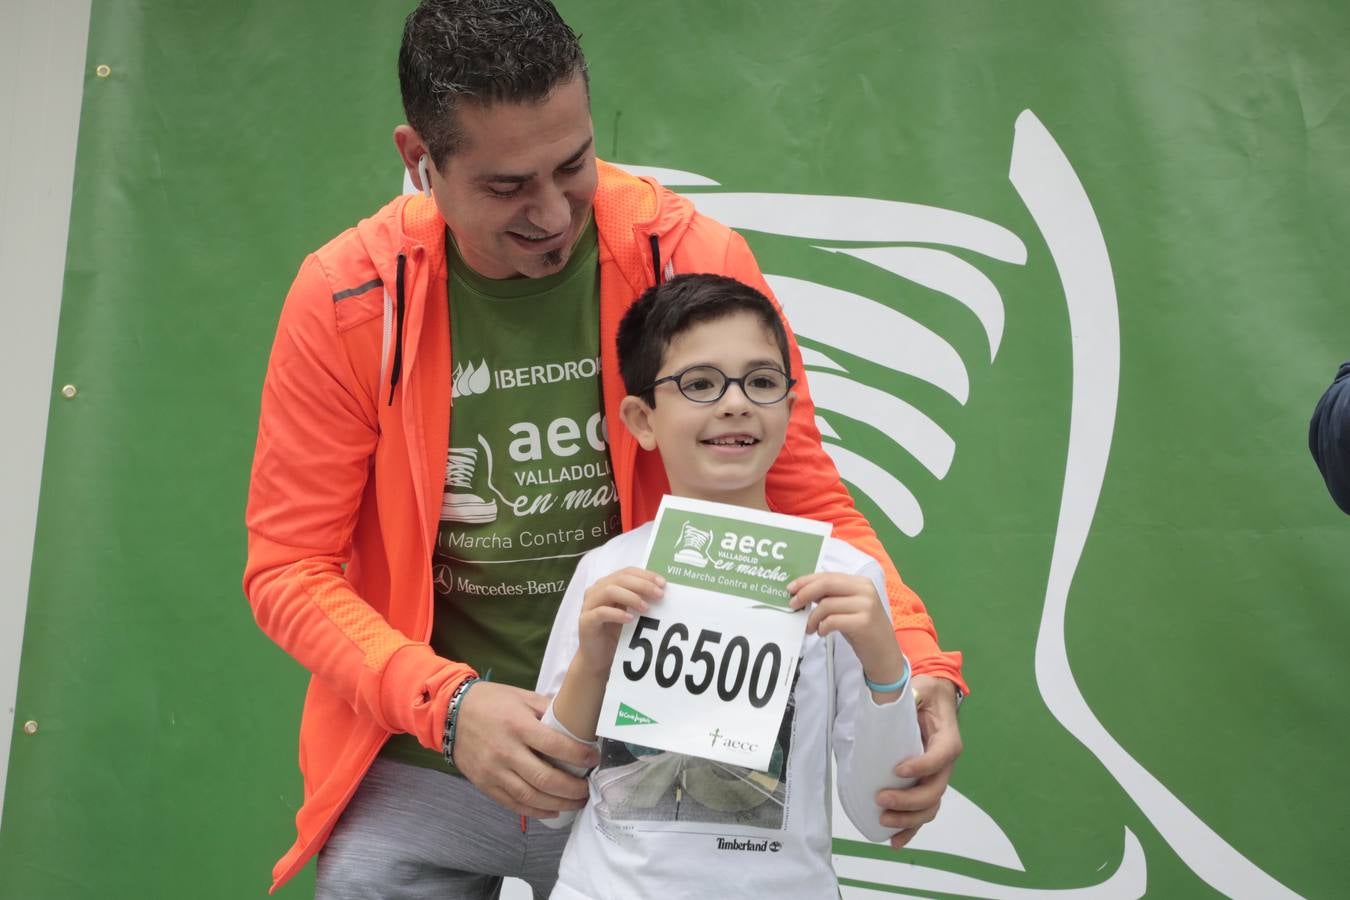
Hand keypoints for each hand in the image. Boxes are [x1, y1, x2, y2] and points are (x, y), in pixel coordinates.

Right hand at [450, 681, 599, 817]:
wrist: (450, 713)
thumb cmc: (491, 702)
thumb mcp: (522, 697)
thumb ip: (547, 710)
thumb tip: (575, 720)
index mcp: (519, 726)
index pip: (556, 746)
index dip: (579, 756)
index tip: (594, 759)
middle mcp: (507, 751)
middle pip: (545, 778)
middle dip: (572, 788)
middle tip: (588, 789)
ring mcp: (494, 771)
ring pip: (531, 796)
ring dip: (558, 803)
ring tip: (576, 802)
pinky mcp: (485, 784)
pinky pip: (513, 804)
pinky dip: (535, 811)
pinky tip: (552, 810)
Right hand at [576, 567, 664, 674]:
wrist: (598, 658)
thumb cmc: (615, 634)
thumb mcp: (630, 613)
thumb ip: (640, 600)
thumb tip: (662, 592)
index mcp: (607, 584)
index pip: (627, 571)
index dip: (646, 575)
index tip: (663, 584)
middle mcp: (596, 591)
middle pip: (620, 579)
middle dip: (642, 585)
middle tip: (659, 595)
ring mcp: (588, 605)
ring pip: (609, 591)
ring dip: (631, 597)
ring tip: (646, 608)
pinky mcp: (586, 621)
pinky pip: (601, 612)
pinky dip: (617, 613)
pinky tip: (630, 619)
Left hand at [787, 572, 903, 688]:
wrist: (884, 654)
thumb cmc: (862, 630)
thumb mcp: (848, 608)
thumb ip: (831, 596)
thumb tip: (803, 591)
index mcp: (861, 583)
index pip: (828, 576)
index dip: (807, 581)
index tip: (791, 588)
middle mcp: (865, 590)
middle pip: (826, 584)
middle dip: (805, 593)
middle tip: (793, 605)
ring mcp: (867, 606)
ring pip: (826, 604)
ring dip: (812, 618)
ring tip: (810, 628)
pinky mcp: (864, 623)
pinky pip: (832, 620)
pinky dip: (822, 627)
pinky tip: (822, 633)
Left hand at [875, 675, 962, 848]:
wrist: (933, 699)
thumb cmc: (926, 694)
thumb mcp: (920, 688)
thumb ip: (911, 695)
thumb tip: (889, 697)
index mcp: (947, 739)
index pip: (940, 757)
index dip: (921, 766)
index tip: (898, 769)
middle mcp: (945, 762)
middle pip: (934, 790)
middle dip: (909, 800)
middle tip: (881, 799)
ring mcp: (936, 777)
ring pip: (929, 806)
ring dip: (908, 819)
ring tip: (884, 822)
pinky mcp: (924, 785)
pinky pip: (921, 812)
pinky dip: (910, 828)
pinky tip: (895, 841)